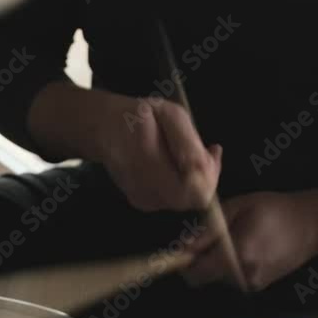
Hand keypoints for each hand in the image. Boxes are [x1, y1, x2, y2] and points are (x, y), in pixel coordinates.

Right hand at [92, 95, 221, 211]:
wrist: (105, 130)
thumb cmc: (138, 117)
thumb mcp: (169, 114)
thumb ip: (188, 143)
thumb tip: (205, 166)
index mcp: (149, 162)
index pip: (193, 189)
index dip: (211, 174)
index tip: (212, 149)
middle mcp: (144, 188)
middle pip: (194, 199)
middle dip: (207, 177)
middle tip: (206, 152)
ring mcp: (142, 199)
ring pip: (186, 201)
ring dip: (195, 180)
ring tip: (187, 154)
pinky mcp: (142, 203)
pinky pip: (174, 201)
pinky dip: (182, 185)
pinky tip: (176, 165)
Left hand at [184, 192, 317, 290]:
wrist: (313, 224)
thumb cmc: (273, 209)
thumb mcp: (237, 208)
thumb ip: (208, 230)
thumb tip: (183, 246)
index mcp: (236, 255)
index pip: (195, 273)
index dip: (183, 263)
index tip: (182, 250)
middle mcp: (242, 274)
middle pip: (203, 278)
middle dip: (198, 262)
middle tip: (209, 241)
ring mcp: (252, 283)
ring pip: (216, 278)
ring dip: (215, 263)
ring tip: (234, 240)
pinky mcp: (259, 285)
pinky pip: (231, 278)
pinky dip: (230, 266)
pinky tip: (246, 249)